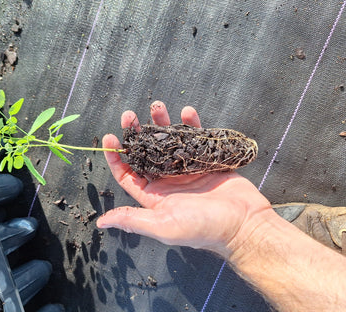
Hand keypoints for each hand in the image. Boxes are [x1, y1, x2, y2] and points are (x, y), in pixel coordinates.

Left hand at [96, 101, 271, 258]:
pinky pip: (196, 138)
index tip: (110, 137)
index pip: (128, 173)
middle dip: (137, 133)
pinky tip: (187, 112)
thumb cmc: (203, 229)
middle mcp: (167, 181)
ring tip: (156, 106)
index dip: (117, 156)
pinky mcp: (207, 160)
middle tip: (130, 116)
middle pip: (146, 152)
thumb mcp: (163, 225)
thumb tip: (101, 223)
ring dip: (162, 123)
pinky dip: (192, 124)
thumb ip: (133, 220)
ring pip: (169, 141)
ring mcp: (187, 168)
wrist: (244, 224)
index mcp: (154, 196)